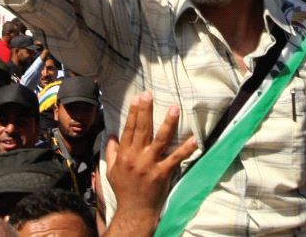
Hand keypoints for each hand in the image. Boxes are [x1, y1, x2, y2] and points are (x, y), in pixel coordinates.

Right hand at [105, 92, 197, 224]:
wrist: (134, 211)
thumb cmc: (123, 190)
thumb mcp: (111, 171)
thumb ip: (111, 152)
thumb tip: (111, 136)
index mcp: (124, 155)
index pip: (129, 129)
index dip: (134, 112)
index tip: (138, 98)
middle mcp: (136, 157)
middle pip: (142, 129)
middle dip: (146, 110)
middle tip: (149, 94)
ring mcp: (150, 165)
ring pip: (160, 140)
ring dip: (168, 123)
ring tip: (174, 108)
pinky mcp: (162, 173)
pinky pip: (175, 158)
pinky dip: (185, 149)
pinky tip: (194, 140)